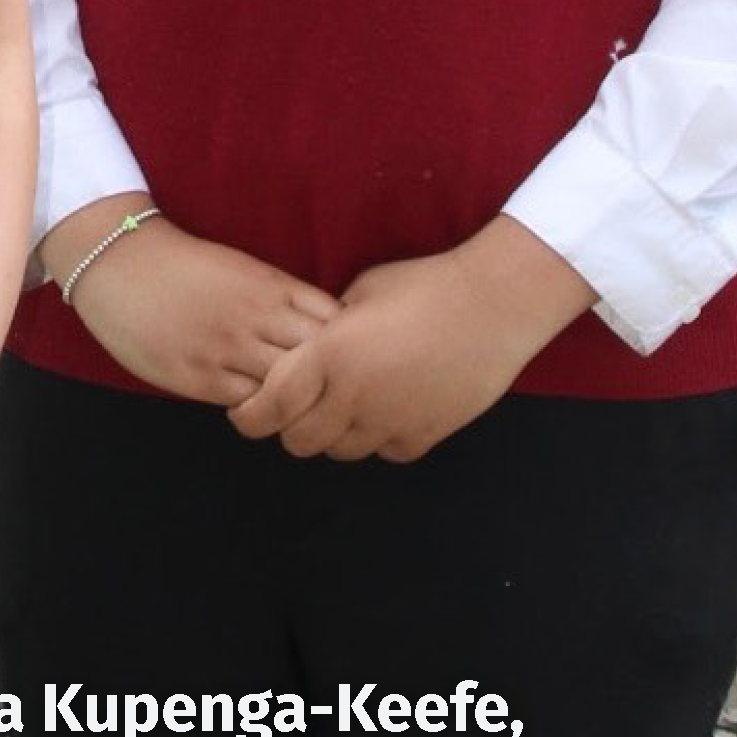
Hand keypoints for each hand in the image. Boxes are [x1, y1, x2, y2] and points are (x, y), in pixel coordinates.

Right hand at [49, 206, 341, 406]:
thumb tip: (322, 333)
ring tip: (302, 410)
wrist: (121, 261)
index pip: (337, 322)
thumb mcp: (243, 270)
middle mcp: (257, 317)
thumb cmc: (184, 265)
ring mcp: (228, 348)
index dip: (350, 344)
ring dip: (300, 402)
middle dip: (335, 379)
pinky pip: (251, 406)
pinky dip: (265, 413)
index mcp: (273, 286)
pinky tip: (264, 412)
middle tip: (335, 395)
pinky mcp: (199, 376)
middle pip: (323, 359)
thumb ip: (281, 299)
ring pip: (290, 388)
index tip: (347, 357)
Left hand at [229, 220, 595, 460]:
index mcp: (329, 357)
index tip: (243, 414)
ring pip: (341, 451)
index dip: (248, 418)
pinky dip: (377, 436)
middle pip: (299, 441)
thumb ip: (326, 329)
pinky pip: (385, 451)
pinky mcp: (424, 435)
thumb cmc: (425, 285)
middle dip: (290, 427)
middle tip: (295, 407)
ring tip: (344, 404)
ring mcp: (390, 421)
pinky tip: (386, 408)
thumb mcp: (360, 294)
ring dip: (334, 433)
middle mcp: (354, 397)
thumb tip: (306, 348)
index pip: (269, 409)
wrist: (494, 304)